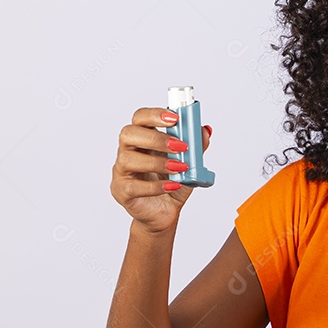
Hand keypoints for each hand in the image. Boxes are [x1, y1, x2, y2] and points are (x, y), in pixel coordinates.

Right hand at [110, 107, 211, 232]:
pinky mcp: (122, 192)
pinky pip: (134, 186)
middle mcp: (128, 152)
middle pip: (128, 134)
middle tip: (180, 146)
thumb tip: (205, 130)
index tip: (175, 118)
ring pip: (128, 159)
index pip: (140, 118)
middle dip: (156, 138)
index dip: (155, 114)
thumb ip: (197, 147)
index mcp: (143, 139)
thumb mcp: (190, 165)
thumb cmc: (172, 183)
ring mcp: (122, 172)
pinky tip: (173, 185)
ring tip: (179, 168)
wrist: (164, 213)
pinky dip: (156, 186)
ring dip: (158, 162)